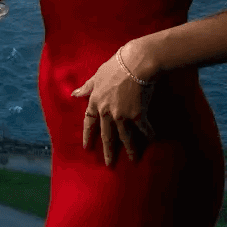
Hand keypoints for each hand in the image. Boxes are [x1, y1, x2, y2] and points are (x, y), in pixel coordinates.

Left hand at [71, 47, 155, 166]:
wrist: (136, 62)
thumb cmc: (116, 65)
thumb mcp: (98, 74)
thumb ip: (87, 87)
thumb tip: (73, 94)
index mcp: (96, 101)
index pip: (89, 122)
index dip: (88, 135)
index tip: (86, 147)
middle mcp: (107, 111)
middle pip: (107, 135)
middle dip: (108, 151)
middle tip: (109, 164)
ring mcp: (121, 115)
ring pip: (125, 137)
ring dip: (130, 149)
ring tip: (134, 160)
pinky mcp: (137, 115)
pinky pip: (143, 129)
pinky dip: (149, 135)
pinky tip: (152, 140)